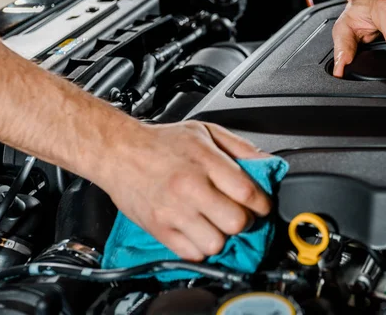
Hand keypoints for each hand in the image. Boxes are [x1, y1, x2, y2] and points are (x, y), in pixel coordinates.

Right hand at [101, 120, 270, 260]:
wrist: (118, 151)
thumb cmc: (162, 142)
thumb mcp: (205, 131)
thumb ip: (239, 147)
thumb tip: (267, 164)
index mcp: (204, 162)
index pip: (248, 193)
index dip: (262, 203)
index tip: (261, 205)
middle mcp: (189, 188)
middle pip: (236, 222)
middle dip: (245, 221)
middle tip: (239, 213)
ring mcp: (173, 212)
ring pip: (216, 243)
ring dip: (222, 236)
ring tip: (217, 223)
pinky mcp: (159, 229)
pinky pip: (192, 253)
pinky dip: (200, 247)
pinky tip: (199, 231)